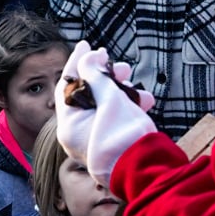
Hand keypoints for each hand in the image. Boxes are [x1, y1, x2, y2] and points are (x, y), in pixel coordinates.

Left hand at [54, 41, 156, 186]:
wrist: (148, 171)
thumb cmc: (125, 135)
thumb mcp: (109, 98)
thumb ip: (96, 76)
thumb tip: (86, 59)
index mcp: (69, 125)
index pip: (67, 86)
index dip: (77, 62)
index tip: (86, 44)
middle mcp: (78, 134)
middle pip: (87, 95)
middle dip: (105, 76)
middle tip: (119, 65)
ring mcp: (95, 141)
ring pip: (105, 106)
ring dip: (121, 90)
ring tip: (134, 81)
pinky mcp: (113, 145)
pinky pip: (116, 120)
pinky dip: (128, 107)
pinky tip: (145, 99)